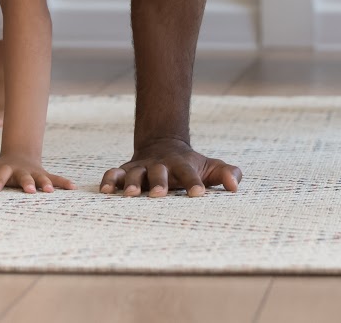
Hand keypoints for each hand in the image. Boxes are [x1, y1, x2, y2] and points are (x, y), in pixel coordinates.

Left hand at [0, 154, 74, 193]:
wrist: (19, 156)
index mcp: (6, 169)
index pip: (0, 175)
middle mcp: (21, 171)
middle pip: (24, 177)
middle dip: (27, 183)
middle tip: (30, 191)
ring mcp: (34, 173)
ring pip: (41, 178)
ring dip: (45, 184)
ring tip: (50, 192)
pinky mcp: (44, 176)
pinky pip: (56, 178)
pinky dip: (64, 182)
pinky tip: (73, 188)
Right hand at [100, 138, 241, 197]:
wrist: (163, 145)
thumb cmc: (190, 165)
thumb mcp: (210, 167)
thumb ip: (226, 174)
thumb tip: (235, 187)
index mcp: (182, 165)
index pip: (190, 173)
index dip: (194, 183)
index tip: (199, 194)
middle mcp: (160, 165)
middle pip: (159, 172)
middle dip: (158, 183)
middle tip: (159, 195)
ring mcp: (141, 167)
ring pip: (134, 173)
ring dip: (130, 183)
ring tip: (128, 195)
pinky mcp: (125, 171)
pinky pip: (113, 174)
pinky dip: (108, 181)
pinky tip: (105, 192)